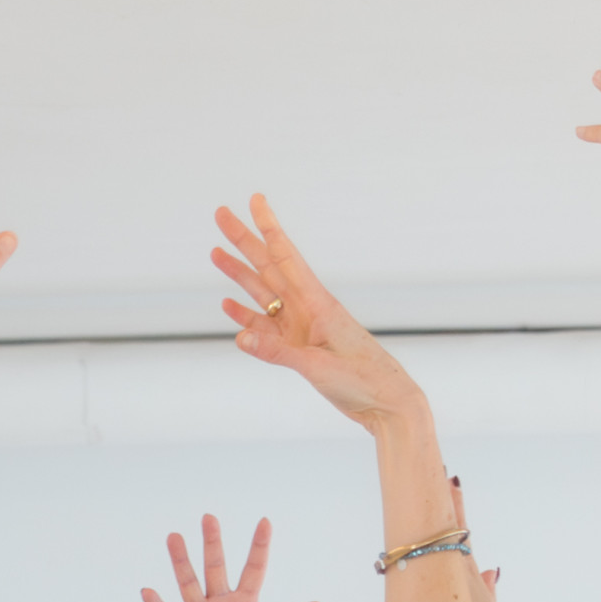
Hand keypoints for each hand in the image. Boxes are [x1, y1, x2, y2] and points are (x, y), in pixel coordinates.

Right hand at [207, 199, 425, 436]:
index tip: (255, 200)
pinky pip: (265, 326)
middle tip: (221, 214)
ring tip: (216, 254)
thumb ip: (278, 352)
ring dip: (239, 275)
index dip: (269, 226)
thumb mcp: (318, 368)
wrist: (385, 402)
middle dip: (244, 240)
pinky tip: (229, 306)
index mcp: (317, 303)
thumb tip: (239, 337)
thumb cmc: (362, 380)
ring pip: (263, 293)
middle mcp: (306, 309)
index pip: (286, 256)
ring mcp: (300, 327)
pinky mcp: (297, 348)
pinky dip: (246, 315)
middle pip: (268, 267)